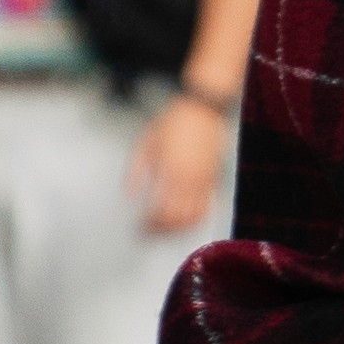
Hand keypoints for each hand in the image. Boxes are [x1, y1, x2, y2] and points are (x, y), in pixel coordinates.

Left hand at [129, 86, 227, 237]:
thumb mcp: (146, 144)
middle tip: (148, 234)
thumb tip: (129, 197)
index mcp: (172, 172)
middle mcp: (191, 180)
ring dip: (180, 229)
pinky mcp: (214, 179)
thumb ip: (136, 172)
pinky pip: (207, 206)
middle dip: (163, 231)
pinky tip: (183, 219)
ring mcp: (205, 181)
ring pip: (195, 217)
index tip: (139, 229)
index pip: (161, 211)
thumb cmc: (173, 123)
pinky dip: (195, 218)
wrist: (203, 109)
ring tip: (165, 231)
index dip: (150, 225)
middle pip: (178, 219)